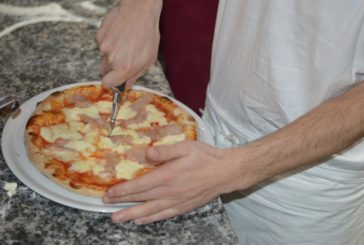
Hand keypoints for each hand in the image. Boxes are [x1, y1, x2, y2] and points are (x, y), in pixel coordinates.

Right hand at [96, 0, 162, 87]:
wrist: (139, 11)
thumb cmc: (147, 34)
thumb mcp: (149, 59)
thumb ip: (136, 74)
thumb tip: (127, 85)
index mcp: (125, 68)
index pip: (108, 84)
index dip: (112, 83)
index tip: (116, 81)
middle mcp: (112, 59)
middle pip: (105, 72)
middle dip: (113, 69)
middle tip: (124, 59)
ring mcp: (104, 47)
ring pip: (104, 57)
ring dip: (112, 54)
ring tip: (125, 43)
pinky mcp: (99, 36)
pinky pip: (102, 45)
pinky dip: (109, 42)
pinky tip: (120, 35)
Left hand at [102, 141, 242, 223]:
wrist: (225, 172)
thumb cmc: (205, 157)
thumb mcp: (185, 147)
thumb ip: (164, 151)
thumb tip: (145, 153)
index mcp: (167, 176)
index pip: (139, 185)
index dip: (122, 190)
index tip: (108, 193)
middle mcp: (169, 192)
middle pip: (141, 199)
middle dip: (122, 203)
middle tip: (106, 205)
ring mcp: (176, 202)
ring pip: (149, 211)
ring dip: (131, 215)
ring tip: (117, 219)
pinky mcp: (183, 207)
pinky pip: (163, 215)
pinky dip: (150, 219)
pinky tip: (141, 221)